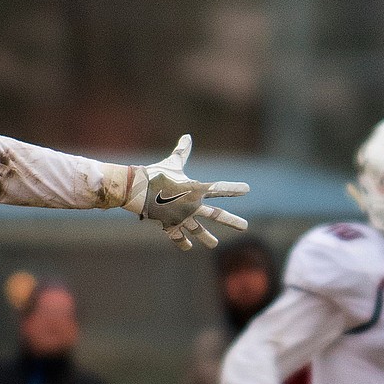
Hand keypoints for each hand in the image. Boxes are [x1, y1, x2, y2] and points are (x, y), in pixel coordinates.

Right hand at [135, 135, 249, 249]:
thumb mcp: (172, 163)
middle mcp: (192, 205)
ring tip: (215, 244)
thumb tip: (187, 136)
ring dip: (207, 238)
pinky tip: (188, 247)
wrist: (136, 189)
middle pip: (216, 215)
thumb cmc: (155, 173)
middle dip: (232, 221)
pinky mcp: (170, 226)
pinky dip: (182, 242)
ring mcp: (182, 218)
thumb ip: (182, 152)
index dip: (233, 188)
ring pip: (199, 231)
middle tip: (245, 226)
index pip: (219, 189)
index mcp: (195, 189)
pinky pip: (178, 237)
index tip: (247, 189)